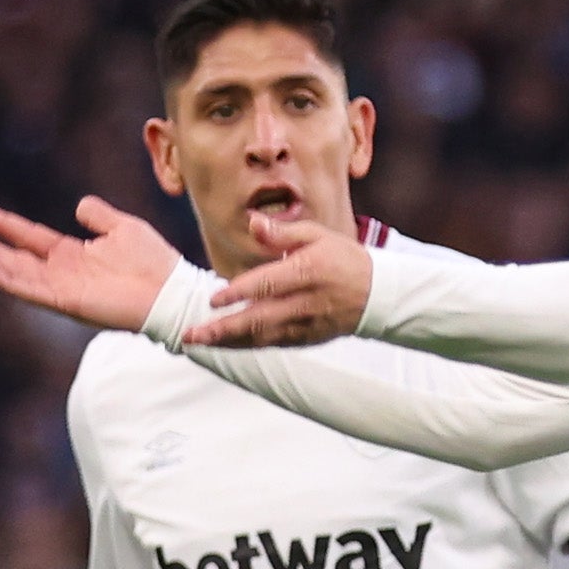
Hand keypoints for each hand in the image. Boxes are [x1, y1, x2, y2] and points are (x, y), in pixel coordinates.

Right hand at [0, 197, 181, 331]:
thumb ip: (98, 216)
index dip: (4, 226)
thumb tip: (79, 206)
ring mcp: (64, 289)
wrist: (171, 291)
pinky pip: (35, 292)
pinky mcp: (70, 303)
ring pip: (19, 275)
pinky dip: (13, 283)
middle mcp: (63, 273)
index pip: (29, 237)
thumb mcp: (122, 227)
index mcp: (72, 254)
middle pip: (15, 257)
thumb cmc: (154, 262)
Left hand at [184, 212, 371, 347]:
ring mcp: (306, 325)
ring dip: (228, 342)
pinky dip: (247, 346)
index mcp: (307, 272)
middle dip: (223, 329)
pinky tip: (224, 345)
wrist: (377, 295)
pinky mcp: (306, 339)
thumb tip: (252, 222)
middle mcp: (305, 303)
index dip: (238, 293)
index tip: (212, 299)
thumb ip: (282, 232)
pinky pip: (273, 344)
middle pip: (259, 319)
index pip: (267, 285)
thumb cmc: (343, 259)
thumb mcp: (317, 236)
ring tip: (199, 342)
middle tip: (192, 334)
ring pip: (262, 337)